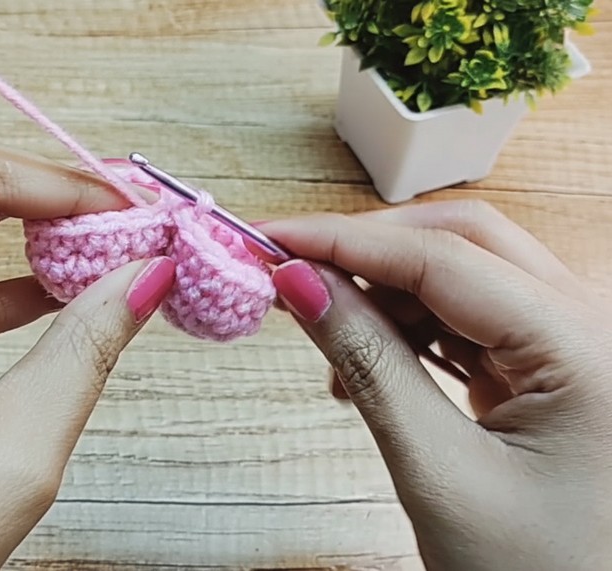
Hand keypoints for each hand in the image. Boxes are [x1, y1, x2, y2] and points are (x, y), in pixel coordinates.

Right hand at [258, 200, 611, 570]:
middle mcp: (596, 328)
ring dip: (386, 294)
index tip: (271, 240)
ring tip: (328, 339)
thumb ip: (369, 366)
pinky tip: (368, 361)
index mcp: (588, 350)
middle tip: (288, 268)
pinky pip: (472, 318)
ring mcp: (578, 346)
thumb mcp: (439, 473)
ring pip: (466, 275)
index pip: (444, 259)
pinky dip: (410, 328)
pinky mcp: (554, 368)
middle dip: (368, 252)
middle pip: (464, 244)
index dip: (344, 242)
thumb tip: (302, 287)